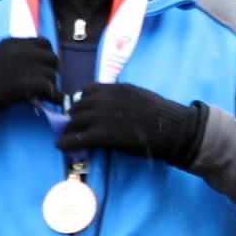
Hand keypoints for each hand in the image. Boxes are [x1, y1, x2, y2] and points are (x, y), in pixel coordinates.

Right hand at [0, 37, 60, 133]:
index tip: (41, 66)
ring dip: (49, 84)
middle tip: (43, 81)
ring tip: (41, 94)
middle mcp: (25, 51)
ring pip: (53, 75)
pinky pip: (54, 90)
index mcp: (14, 42)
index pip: (44, 43)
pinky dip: (56, 97)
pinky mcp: (33, 84)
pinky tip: (51, 102)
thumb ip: (11, 55)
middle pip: (52, 58)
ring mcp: (30, 66)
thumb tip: (26, 65)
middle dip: (50, 69)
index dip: (45, 56)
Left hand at [58, 83, 204, 165]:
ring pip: (74, 121)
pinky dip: (66, 143)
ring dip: (70, 129)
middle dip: (75, 116)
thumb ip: (120, 97)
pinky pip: (75, 139)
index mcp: (115, 88)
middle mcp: (104, 99)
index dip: (83, 101)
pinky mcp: (102, 135)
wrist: (173, 130)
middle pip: (77, 106)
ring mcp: (101, 117)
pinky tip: (62, 147)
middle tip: (75, 127)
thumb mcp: (139, 96)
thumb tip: (108, 103)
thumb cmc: (163, 115)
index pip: (87, 90)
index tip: (83, 110)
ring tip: (70, 137)